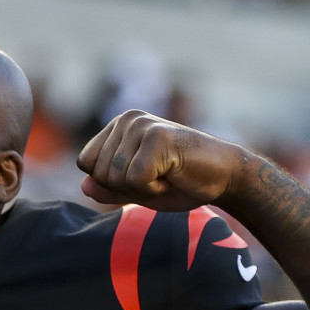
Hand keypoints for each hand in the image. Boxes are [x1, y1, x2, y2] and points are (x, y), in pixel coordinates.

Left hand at [76, 110, 248, 210]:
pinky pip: (136, 180)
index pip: (85, 163)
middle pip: (99, 174)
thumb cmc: (181, 182)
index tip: (141, 177)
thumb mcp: (138, 190)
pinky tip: (173, 176)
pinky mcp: (157, 138)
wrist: (225, 177)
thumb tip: (84, 186)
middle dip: (128, 188)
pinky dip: (154, 190)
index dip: (111, 183)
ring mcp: (142, 125)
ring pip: (116, 178)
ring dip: (143, 189)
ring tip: (167, 175)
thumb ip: (109, 189)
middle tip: (159, 177)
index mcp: (118, 126)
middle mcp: (127, 119)